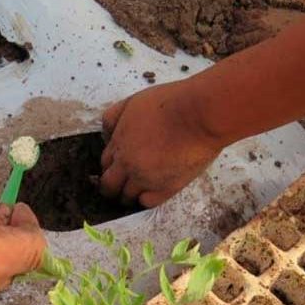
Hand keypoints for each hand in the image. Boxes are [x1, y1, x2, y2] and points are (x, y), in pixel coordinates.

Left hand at [101, 79, 225, 207]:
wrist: (199, 115)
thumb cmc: (170, 103)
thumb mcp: (132, 102)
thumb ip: (114, 118)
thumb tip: (107, 135)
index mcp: (119, 143)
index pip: (105, 163)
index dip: (110, 165)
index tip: (116, 166)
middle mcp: (128, 165)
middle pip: (109, 185)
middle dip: (112, 185)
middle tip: (120, 183)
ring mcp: (146, 179)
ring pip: (126, 197)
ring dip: (128, 194)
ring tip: (137, 188)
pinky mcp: (166, 188)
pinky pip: (146, 203)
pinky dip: (145, 199)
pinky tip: (151, 190)